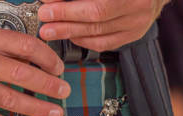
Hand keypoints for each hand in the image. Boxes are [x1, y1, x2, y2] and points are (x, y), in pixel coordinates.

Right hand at [0, 26, 70, 115]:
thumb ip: (3, 49)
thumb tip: (36, 62)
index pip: (24, 46)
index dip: (46, 58)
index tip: (58, 69)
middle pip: (21, 74)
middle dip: (48, 85)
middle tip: (63, 92)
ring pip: (10, 99)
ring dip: (36, 108)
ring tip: (53, 113)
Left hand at [38, 0, 169, 51]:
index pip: (96, 3)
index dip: (68, 5)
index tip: (47, 2)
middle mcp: (138, 5)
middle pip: (95, 16)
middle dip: (65, 18)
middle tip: (44, 19)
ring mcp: (137, 22)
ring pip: (98, 32)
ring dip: (71, 32)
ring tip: (50, 30)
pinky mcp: (135, 34)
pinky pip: (105, 43)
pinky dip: (85, 40)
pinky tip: (71, 36)